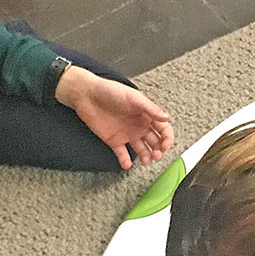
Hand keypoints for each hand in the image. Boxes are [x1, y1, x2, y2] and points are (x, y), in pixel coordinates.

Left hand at [56, 67, 173, 168]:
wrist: (87, 95)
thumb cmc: (110, 91)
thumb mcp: (134, 97)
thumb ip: (151, 109)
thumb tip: (166, 118)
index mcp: (146, 114)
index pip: (163, 129)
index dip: (167, 138)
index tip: (166, 145)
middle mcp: (139, 125)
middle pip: (155, 142)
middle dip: (159, 150)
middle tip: (157, 154)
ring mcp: (127, 134)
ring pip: (142, 150)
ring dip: (146, 157)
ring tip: (146, 161)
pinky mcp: (114, 141)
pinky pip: (122, 154)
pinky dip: (125, 161)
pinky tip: (127, 164)